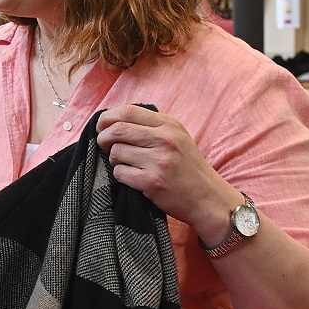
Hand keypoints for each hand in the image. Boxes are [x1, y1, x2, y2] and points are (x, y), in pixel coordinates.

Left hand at [95, 105, 238, 235]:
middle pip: (117, 130)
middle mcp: (165, 139)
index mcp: (169, 124)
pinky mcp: (151, 181)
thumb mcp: (176, 137)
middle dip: (103, 138)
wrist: (207, 198)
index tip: (101, 127)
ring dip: (113, 160)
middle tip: (104, 147)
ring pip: (115, 152)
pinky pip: (119, 173)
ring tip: (125, 164)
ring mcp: (159, 160)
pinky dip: (120, 176)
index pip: (128, 111)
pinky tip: (132, 178)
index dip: (107, 118)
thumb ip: (150, 127)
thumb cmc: (187, 167)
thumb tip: (112, 120)